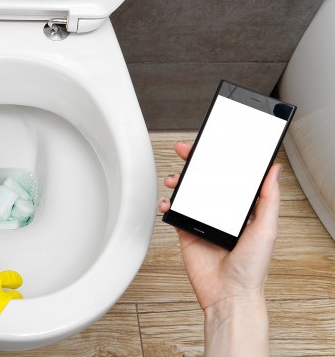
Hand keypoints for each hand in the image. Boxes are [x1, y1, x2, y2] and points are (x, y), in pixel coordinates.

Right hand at [158, 141, 279, 355]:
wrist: (229, 295)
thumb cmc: (252, 269)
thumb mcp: (267, 229)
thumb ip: (269, 199)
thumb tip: (274, 171)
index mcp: (242, 211)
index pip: (230, 179)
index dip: (220, 161)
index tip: (213, 146)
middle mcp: (221, 215)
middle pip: (205, 181)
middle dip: (194, 164)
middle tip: (186, 151)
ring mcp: (202, 223)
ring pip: (187, 194)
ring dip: (179, 182)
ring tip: (175, 178)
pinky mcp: (186, 233)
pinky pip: (174, 213)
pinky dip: (167, 204)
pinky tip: (168, 201)